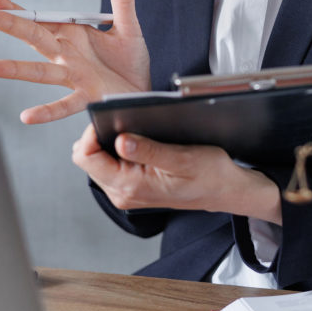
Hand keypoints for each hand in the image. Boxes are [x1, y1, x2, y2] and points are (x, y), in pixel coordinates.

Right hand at [0, 0, 149, 123]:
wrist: (143, 92)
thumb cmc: (129, 61)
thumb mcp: (128, 27)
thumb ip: (123, 0)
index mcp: (71, 34)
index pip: (39, 18)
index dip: (16, 8)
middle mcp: (66, 55)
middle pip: (33, 37)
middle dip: (9, 25)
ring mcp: (73, 76)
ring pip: (39, 72)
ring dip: (13, 69)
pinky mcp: (87, 97)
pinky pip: (64, 105)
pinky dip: (46, 111)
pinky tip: (26, 116)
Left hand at [72, 123, 282, 223]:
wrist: (225, 190)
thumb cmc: (210, 175)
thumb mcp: (182, 157)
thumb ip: (148, 151)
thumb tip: (119, 140)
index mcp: (130, 186)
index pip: (86, 157)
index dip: (91, 133)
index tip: (111, 118)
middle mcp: (123, 193)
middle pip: (87, 159)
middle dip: (100, 136)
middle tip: (125, 122)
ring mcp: (126, 192)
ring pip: (98, 161)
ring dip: (110, 142)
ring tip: (135, 132)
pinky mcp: (132, 188)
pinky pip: (111, 165)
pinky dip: (119, 150)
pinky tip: (139, 142)